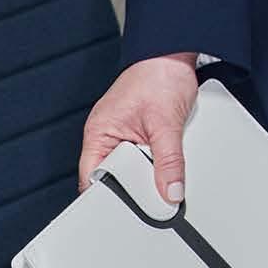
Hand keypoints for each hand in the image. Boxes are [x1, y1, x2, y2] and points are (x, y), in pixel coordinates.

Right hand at [79, 52, 199, 202]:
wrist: (173, 54)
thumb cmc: (158, 76)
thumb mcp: (165, 124)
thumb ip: (168, 160)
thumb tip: (170, 191)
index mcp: (99, 133)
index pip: (93, 178)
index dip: (109, 198)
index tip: (127, 213)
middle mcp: (107, 136)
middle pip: (116, 177)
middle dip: (135, 187)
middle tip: (154, 199)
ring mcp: (124, 136)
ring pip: (134, 170)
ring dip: (149, 175)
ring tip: (164, 180)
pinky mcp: (140, 135)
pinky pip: (147, 159)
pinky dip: (158, 164)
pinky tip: (169, 166)